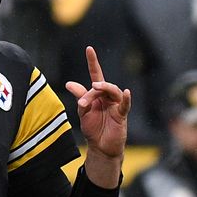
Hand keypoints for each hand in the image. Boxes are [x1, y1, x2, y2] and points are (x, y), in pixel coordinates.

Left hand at [65, 46, 130, 160]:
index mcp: (98, 95)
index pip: (96, 75)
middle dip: (90, 93)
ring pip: (112, 91)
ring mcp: (116, 105)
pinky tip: (126, 93)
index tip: (89, 48)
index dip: (93, 62)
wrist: (100, 147)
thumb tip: (69, 84)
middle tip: (82, 103)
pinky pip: (125, 105)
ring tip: (94, 90)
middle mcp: (108, 97)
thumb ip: (80, 97)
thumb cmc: (93, 128)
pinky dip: (126, 99)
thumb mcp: (83, 112)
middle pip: (101, 86)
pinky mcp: (121, 115)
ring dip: (102, 91)